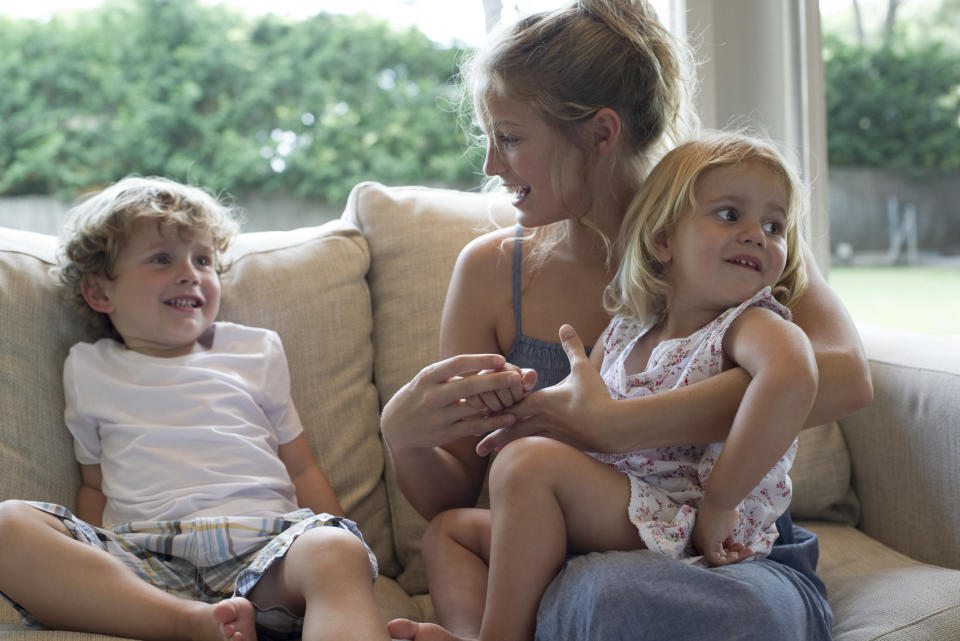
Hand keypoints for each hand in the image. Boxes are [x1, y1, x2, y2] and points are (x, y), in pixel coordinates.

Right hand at [381, 353, 523, 451]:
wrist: (396, 426)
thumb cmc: (420, 394)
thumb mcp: (429, 378)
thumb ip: (453, 372)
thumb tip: (488, 362)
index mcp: (428, 376)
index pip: (457, 364)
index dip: (480, 360)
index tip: (501, 359)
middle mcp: (432, 395)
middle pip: (468, 386)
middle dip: (495, 380)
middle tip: (516, 376)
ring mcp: (439, 416)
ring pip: (474, 408)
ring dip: (498, 402)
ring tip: (519, 395)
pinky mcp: (445, 433)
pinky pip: (474, 427)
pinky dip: (493, 422)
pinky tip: (510, 418)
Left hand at [476, 324, 611, 455]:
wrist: (612, 426)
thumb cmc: (596, 396)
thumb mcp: (583, 368)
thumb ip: (571, 347)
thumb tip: (565, 325)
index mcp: (541, 400)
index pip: (510, 403)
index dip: (493, 406)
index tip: (475, 409)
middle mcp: (541, 419)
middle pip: (509, 426)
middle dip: (491, 433)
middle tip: (474, 442)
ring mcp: (550, 435)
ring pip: (520, 441)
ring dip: (503, 446)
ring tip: (487, 454)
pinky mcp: (562, 447)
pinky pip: (537, 449)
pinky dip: (524, 453)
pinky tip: (517, 460)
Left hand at [692, 498, 753, 566]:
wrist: (722, 499)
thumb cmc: (724, 509)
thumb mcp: (724, 527)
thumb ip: (725, 537)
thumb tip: (731, 546)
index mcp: (700, 534)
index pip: (714, 550)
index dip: (728, 549)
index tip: (739, 545)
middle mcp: (698, 540)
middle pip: (716, 555)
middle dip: (733, 554)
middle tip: (744, 548)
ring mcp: (701, 542)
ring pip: (718, 559)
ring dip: (736, 557)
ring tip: (749, 551)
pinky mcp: (706, 544)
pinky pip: (717, 560)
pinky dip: (731, 559)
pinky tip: (742, 552)